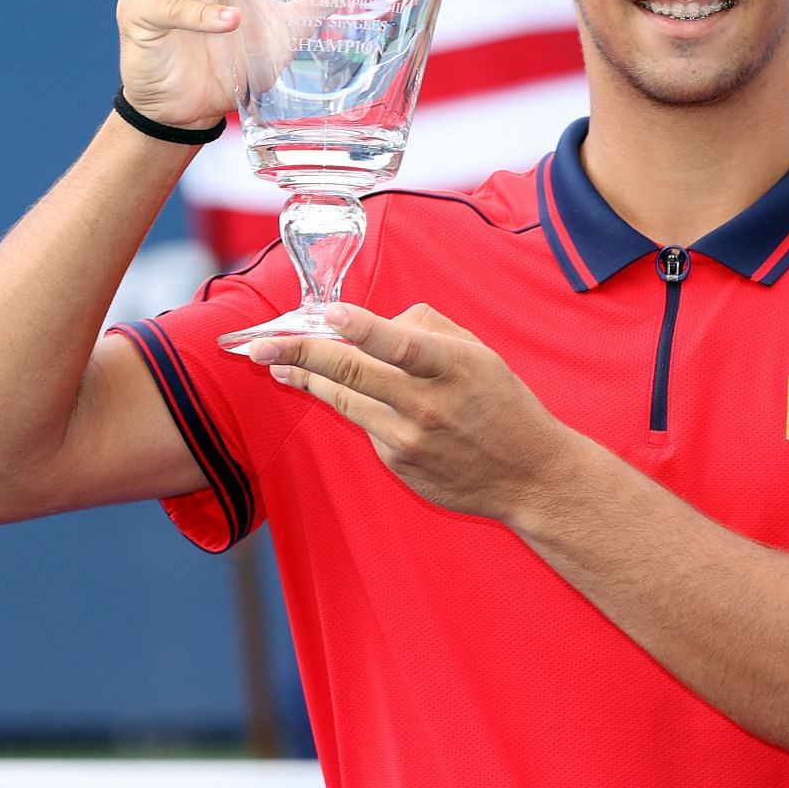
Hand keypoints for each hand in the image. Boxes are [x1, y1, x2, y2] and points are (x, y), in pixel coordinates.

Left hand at [252, 303, 579, 523]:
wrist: (528, 474)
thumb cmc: (503, 403)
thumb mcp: (478, 352)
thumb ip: (427, 330)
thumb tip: (377, 323)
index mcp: (453, 368)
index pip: (401, 344)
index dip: (362, 328)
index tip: (327, 313)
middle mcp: (427, 405)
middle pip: (353, 374)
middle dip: (300, 354)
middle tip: (260, 344)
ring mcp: (409, 439)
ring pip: (345, 400)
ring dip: (307, 378)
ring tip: (275, 363)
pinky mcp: (398, 463)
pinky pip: (367, 424)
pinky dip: (354, 405)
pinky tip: (345, 394)